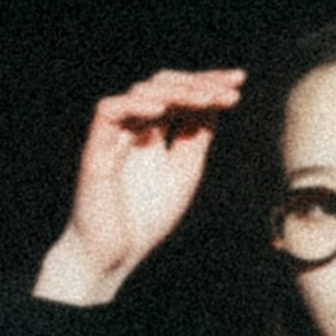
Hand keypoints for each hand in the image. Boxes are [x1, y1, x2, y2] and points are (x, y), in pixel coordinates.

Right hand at [35, 67, 249, 304]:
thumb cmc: (145, 217)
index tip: (239, 80)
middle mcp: (134, 127)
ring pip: (140, 93)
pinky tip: (163, 109)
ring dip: (177, 93)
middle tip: (231, 90)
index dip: (208, 82)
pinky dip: (135, 106)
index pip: (180, 94)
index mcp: (154, 131)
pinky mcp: (96, 149)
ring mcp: (115, 135)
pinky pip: (108, 112)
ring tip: (207, 99)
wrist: (113, 256)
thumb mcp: (185, 170)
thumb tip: (215, 102)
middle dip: (199, 83)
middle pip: (163, 85)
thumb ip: (196, 137)